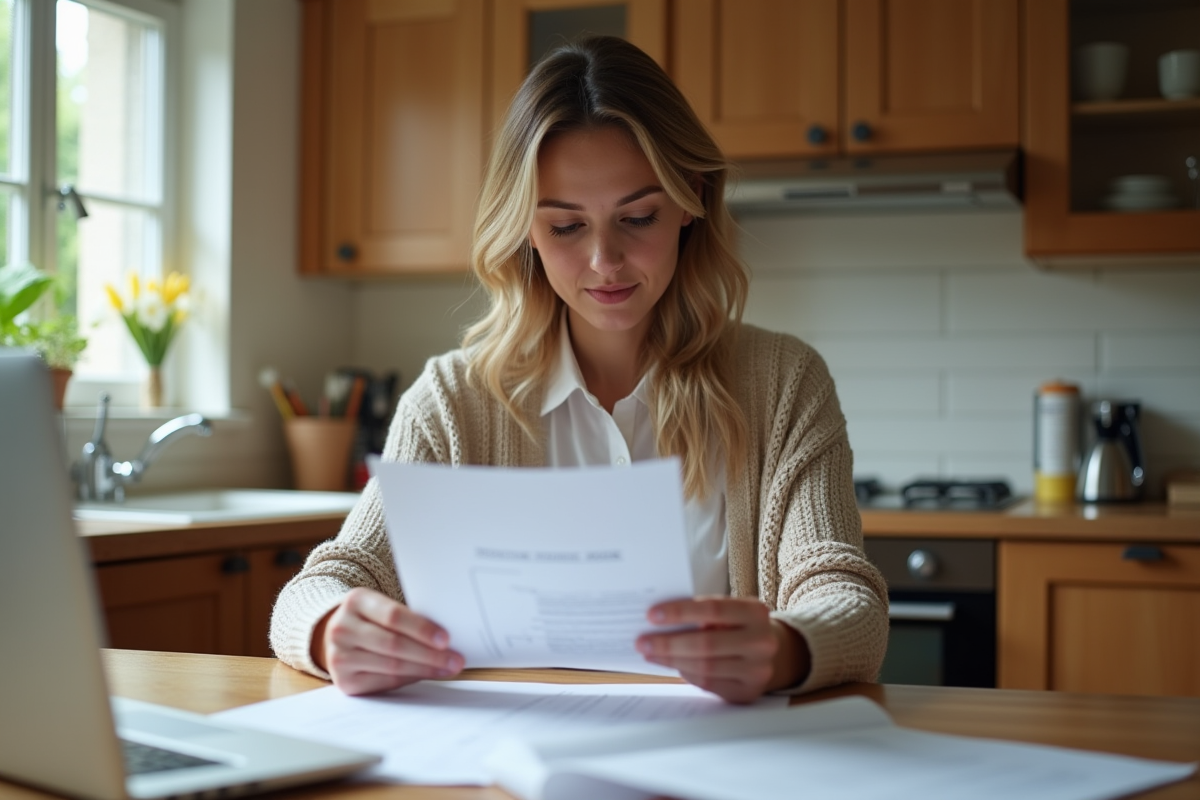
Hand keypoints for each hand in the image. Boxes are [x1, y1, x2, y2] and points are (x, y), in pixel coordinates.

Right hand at [312, 587, 463, 694]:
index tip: (446, 639)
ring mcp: (339, 656)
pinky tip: (426, 675)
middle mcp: (342, 628)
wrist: (341, 636)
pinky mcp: (344, 681)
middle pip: (393, 644)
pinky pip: (384, 682)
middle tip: (456, 660)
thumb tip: (447, 638)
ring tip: (448, 669)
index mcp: (356, 601)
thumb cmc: (374, 619)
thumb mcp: (383, 607)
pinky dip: (410, 679)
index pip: (393, 616)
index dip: (422, 629)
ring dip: (425, 669)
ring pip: (392, 666)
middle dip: (430, 654)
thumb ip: (408, 617)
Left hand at [635, 597, 810, 703]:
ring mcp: (758, 670)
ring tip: (650, 653)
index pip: (713, 609)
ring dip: (671, 660)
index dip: (681, 612)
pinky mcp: (748, 691)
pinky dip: (686, 673)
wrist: (774, 651)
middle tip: (642, 641)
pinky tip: (671, 664)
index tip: (652, 615)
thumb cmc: (740, 626)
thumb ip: (704, 613)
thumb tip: (660, 619)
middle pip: (707, 643)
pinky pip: (709, 683)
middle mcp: (762, 641)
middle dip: (669, 643)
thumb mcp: (731, 611)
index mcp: (756, 612)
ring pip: (705, 667)